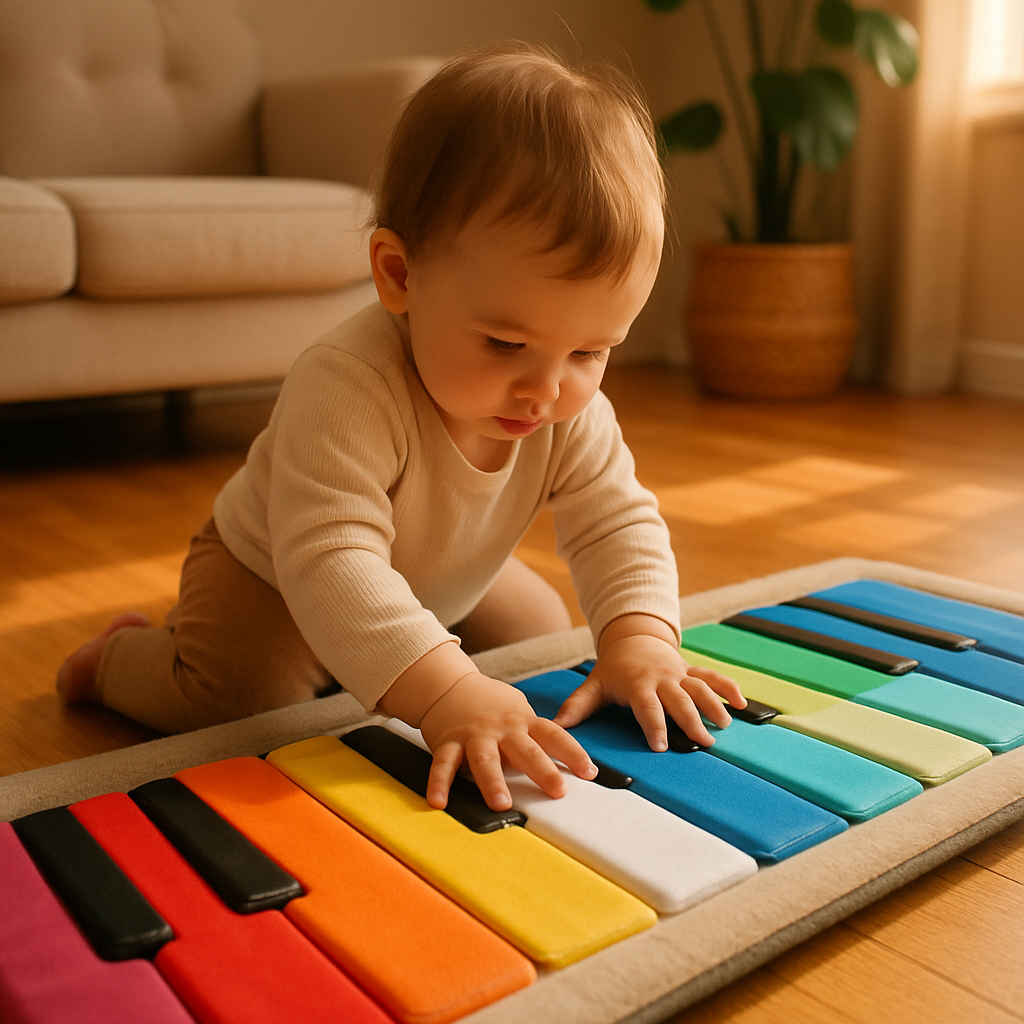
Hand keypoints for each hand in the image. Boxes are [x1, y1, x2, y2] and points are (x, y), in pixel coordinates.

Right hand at [418, 671, 597, 811]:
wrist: (448, 685)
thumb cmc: (491, 704)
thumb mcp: (519, 712)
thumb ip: (536, 736)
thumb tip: (565, 764)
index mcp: (523, 722)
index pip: (554, 736)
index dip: (573, 753)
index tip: (589, 772)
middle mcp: (501, 729)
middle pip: (525, 750)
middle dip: (543, 770)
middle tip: (558, 791)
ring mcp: (474, 735)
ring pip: (485, 759)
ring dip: (493, 782)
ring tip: (501, 804)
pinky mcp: (447, 743)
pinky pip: (443, 765)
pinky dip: (439, 784)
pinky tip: (438, 802)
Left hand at [553, 629, 745, 750]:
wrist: (632, 638)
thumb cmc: (612, 670)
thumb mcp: (593, 685)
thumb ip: (577, 707)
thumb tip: (553, 726)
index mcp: (638, 684)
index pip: (647, 707)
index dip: (654, 725)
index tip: (660, 746)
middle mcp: (662, 678)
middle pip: (679, 700)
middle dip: (690, 721)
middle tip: (702, 743)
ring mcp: (679, 673)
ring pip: (700, 688)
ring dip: (713, 705)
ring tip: (723, 726)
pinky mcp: (691, 671)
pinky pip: (713, 677)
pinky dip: (728, 688)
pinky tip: (742, 704)